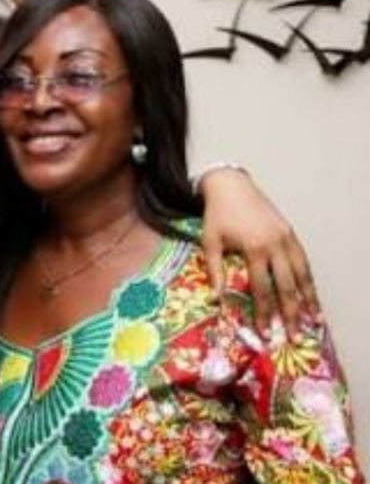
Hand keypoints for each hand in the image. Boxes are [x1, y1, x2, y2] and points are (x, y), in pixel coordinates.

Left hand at [198, 168, 319, 340]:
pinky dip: (308, 279)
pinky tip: (311, 293)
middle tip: (295, 336)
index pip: (262, 289)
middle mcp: (274, 245)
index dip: (264, 312)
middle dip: (290, 313)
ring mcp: (286, 238)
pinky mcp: (290, 233)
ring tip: (312, 320)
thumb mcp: (210, 242)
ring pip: (302, 274)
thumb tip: (216, 300)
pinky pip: (304, 260)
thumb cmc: (217, 216)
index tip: (265, 332)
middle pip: (287, 286)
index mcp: (254, 248)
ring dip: (308, 299)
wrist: (231, 186)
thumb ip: (214, 271)